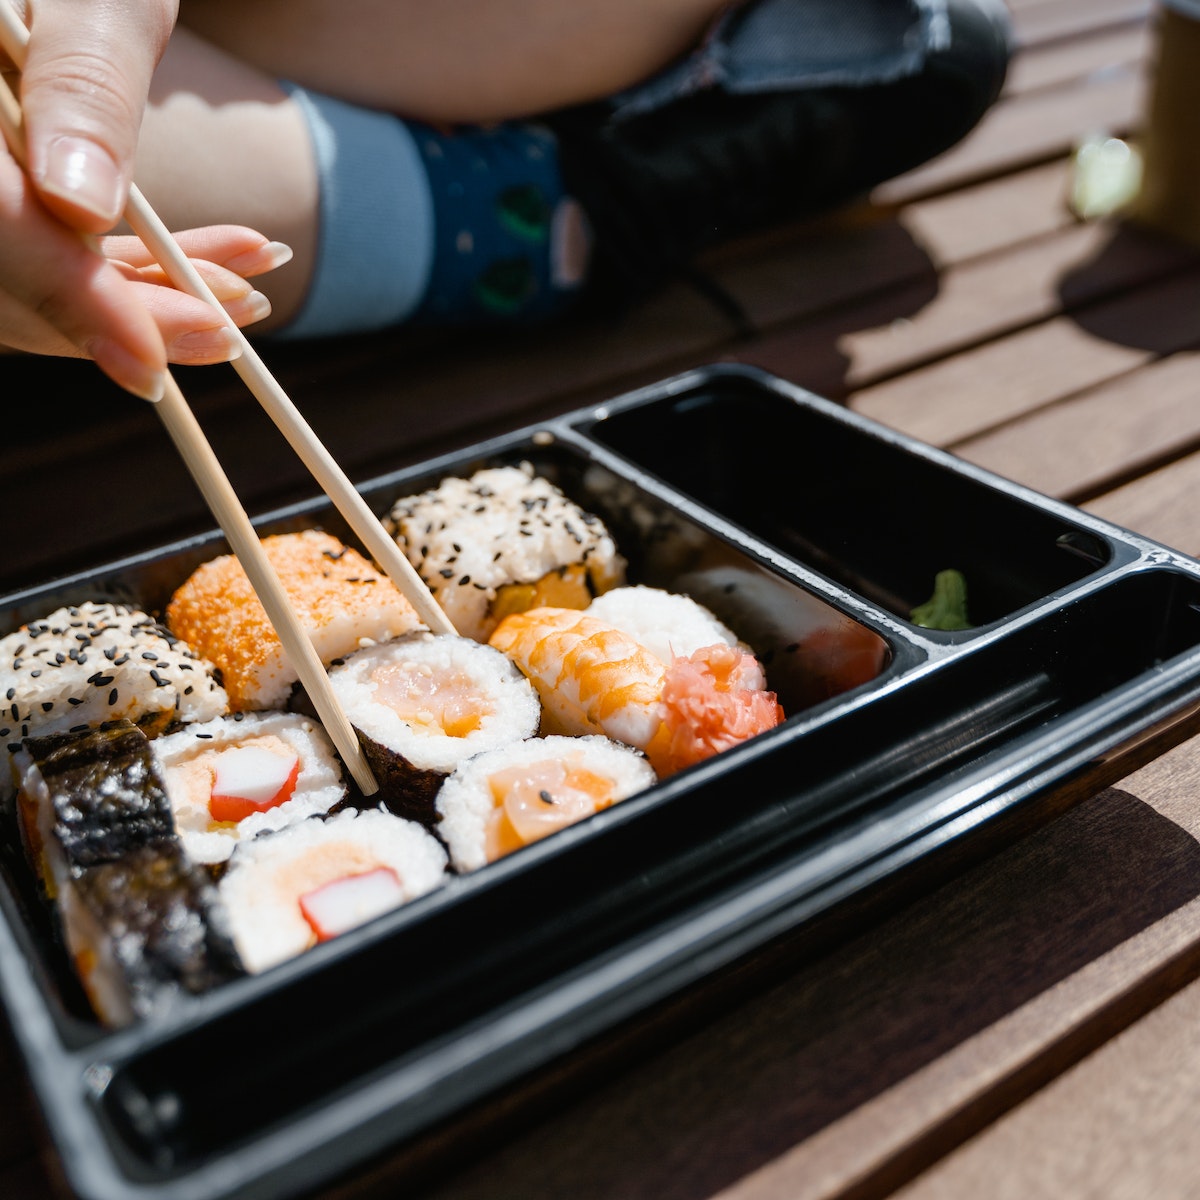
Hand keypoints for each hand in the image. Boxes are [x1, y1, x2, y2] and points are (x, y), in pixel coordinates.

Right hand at [0, 0, 281, 398]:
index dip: (72, 301)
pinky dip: (144, 260)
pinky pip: (67, 243)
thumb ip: (81, 87)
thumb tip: (81, 210)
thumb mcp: (96, 0)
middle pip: (13, 272)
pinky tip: (231, 255)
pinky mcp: (18, 191)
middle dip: (126, 315)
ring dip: (150, 298)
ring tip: (250, 298)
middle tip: (232, 332)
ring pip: (44, 270)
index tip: (150, 367)